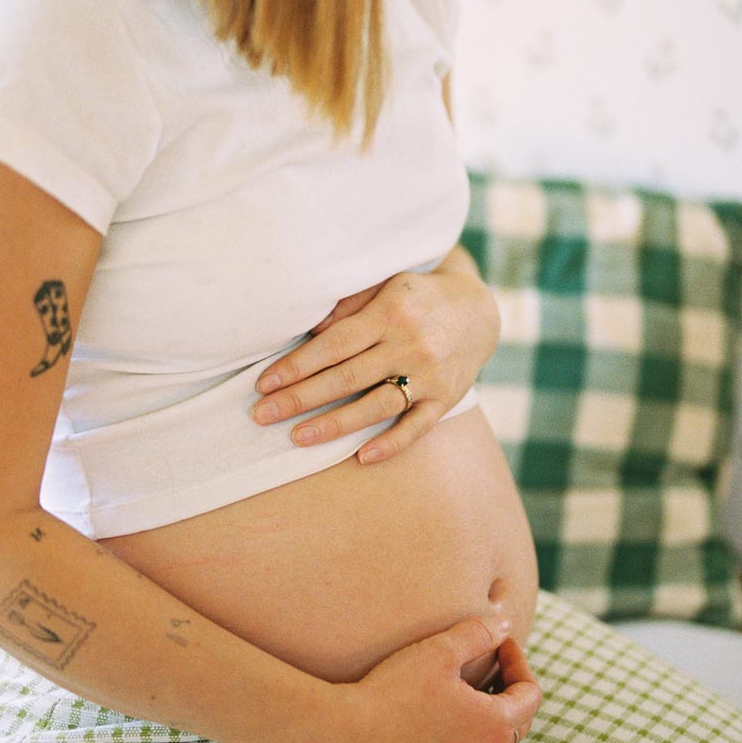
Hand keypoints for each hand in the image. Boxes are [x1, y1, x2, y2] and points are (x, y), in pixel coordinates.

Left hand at [252, 247, 499, 463]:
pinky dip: (391, 443)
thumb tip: (309, 331)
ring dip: (334, 424)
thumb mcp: (386, 286)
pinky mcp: (446, 399)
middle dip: (301, 398)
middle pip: (347, 377)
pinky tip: (361, 457)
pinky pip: (417, 427)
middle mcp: (410, 345)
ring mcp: (430, 375)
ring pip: (376, 405)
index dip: (296, 366)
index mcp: (390, 313)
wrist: (479, 310)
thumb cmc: (416, 298)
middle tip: (262, 415)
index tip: (264, 384)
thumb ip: (349, 305)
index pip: (333, 345)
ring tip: (297, 438)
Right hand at [312, 618, 540, 742]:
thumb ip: (478, 634)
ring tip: (470, 675)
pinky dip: (475, 722)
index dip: (519, 660)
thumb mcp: (440, 651)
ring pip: (499, 734)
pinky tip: (448, 700)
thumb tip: (504, 626)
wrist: (350, 734)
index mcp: (495, 725)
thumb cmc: (395, 691)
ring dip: (494, 703)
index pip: (531, 694)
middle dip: (512, 683)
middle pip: (521, 717)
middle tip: (491, 655)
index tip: (497, 639)